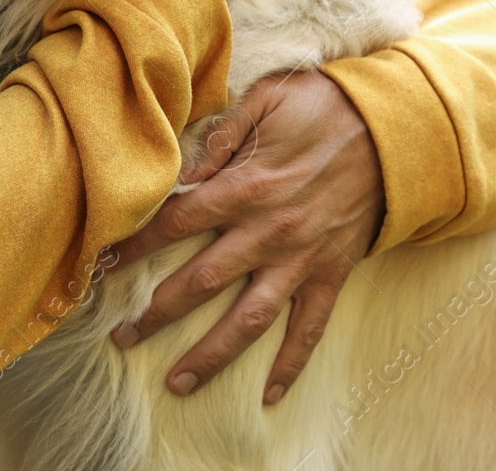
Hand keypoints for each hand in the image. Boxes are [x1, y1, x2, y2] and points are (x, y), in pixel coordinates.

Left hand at [105, 70, 383, 404]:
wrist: (394, 130)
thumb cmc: (324, 107)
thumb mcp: (267, 99)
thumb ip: (221, 134)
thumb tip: (183, 171)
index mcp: (246, 188)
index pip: (175, 224)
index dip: (135, 246)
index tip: (101, 265)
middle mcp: (269, 232)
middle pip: (201, 283)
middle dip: (156, 314)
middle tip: (121, 338)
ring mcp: (302, 259)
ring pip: (249, 319)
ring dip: (211, 354)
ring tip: (178, 383)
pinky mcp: (332, 273)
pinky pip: (310, 327)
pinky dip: (292, 363)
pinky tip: (270, 395)